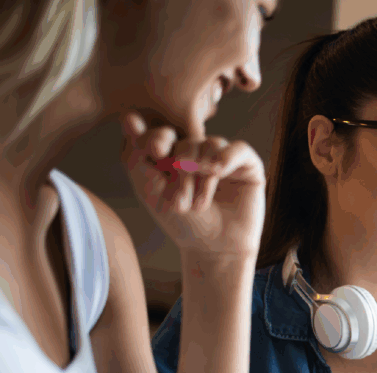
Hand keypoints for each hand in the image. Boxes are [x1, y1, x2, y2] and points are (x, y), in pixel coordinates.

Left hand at [120, 111, 265, 257]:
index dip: (157, 136)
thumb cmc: (183, 224)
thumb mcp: (151, 191)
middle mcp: (199, 154)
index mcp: (173, 157)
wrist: (216, 250)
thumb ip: (137, 155)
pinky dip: (227, 157)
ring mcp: (224, 159)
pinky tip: (219, 172)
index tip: (156, 153)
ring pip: (210, 144)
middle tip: (179, 201)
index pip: (162, 132)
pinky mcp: (248, 166)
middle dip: (180, 167)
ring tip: (199, 205)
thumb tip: (128, 117)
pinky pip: (239, 148)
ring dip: (201, 173)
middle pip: (186, 140)